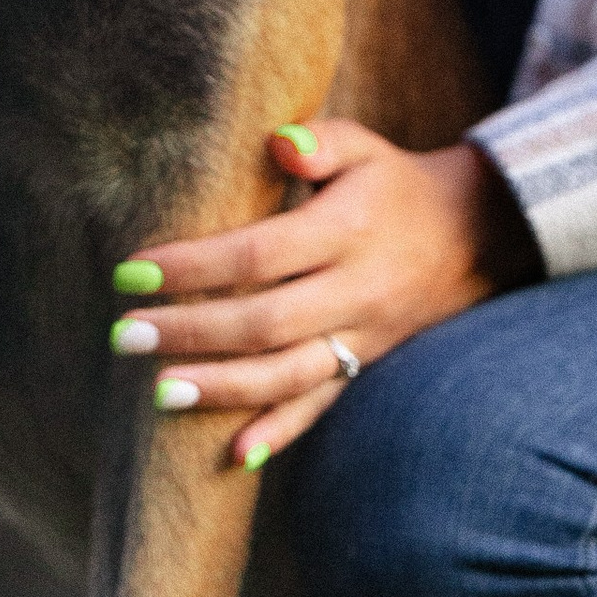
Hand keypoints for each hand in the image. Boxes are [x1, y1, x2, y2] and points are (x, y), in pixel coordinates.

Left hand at [110, 122, 541, 470]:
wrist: (472, 236)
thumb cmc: (393, 185)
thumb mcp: (364, 147)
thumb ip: (320, 139)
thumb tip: (276, 141)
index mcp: (347, 231)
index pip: (261, 253)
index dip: (196, 265)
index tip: (133, 269)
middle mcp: (355, 291)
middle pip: (265, 322)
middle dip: (190, 332)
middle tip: (124, 334)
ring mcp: (362, 337)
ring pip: (289, 374)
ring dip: (222, 389)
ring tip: (158, 393)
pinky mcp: (364, 364)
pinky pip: (321, 405)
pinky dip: (280, 432)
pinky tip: (236, 456)